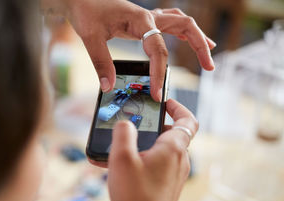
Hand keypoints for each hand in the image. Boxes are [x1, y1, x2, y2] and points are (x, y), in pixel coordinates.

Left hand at [63, 0, 214, 100]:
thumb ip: (101, 62)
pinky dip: (183, 33)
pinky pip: (170, 24)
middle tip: (209, 67)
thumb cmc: (86, 12)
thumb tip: (108, 86)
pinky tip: (187, 40)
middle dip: (199, 46)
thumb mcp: (91, 38)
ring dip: (197, 37)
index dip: (159, 73)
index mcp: (140, 20)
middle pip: (185, 27)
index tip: (157, 93)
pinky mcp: (144, 21)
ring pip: (182, 23)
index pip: (158, 49)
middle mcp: (149, 17)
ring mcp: (148, 18)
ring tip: (209, 52)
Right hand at [107, 99, 197, 200]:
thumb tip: (126, 123)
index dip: (178, 107)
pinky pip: (156, 167)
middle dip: (150, 128)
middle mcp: (179, 161)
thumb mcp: (122, 158)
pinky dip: (142, 162)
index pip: (187, 120)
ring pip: (160, 151)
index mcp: (173, 148)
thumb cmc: (135, 197)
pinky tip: (120, 170)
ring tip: (119, 152)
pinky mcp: (168, 187)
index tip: (164, 102)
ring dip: (142, 146)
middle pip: (170, 134)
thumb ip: (123, 133)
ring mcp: (175, 175)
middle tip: (131, 127)